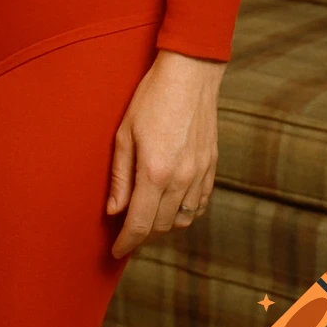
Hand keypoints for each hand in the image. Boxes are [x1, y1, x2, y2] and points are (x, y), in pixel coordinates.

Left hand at [106, 47, 223, 259]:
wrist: (190, 75)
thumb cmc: (151, 98)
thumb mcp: (124, 133)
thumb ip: (120, 176)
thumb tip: (114, 210)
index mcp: (155, 172)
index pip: (140, 223)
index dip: (127, 242)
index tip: (116, 251)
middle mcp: (181, 179)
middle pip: (162, 226)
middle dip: (142, 235)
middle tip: (126, 232)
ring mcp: (200, 174)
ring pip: (183, 220)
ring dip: (164, 226)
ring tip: (147, 219)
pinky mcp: (212, 167)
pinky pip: (200, 204)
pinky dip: (186, 213)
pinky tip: (172, 206)